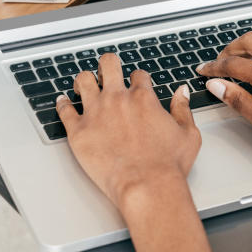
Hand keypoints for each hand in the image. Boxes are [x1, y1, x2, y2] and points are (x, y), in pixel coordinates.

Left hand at [58, 54, 201, 203]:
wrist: (146, 185)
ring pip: (83, 80)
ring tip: (84, 84)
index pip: (138, 75)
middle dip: (108, 65)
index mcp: (143, 98)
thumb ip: (183, 108)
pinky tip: (63, 101)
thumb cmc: (167, 164)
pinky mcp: (78, 131)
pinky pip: (64, 110)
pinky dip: (62, 103)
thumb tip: (181, 91)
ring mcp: (95, 113)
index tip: (136, 85)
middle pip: (108, 65)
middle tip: (107, 72)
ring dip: (84, 80)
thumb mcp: (188, 133)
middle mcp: (117, 99)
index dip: (138, 79)